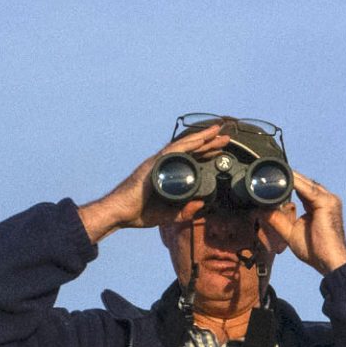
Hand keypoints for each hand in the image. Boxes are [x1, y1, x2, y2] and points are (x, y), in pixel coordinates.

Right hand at [80, 122, 233, 243]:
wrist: (120, 213)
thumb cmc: (138, 212)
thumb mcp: (168, 215)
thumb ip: (184, 212)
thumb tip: (201, 206)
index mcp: (168, 174)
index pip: (191, 161)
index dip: (207, 154)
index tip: (221, 151)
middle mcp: (164, 165)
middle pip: (191, 150)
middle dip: (209, 142)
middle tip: (225, 137)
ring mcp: (159, 162)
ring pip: (184, 146)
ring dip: (201, 138)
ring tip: (217, 132)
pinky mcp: (153, 164)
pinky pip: (173, 151)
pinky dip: (187, 144)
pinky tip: (199, 139)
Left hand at [264, 173, 345, 274]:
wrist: (329, 261)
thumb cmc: (315, 251)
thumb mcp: (290, 232)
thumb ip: (278, 220)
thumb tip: (262, 210)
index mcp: (319, 205)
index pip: (302, 189)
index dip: (288, 183)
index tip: (270, 180)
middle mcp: (326, 199)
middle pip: (304, 183)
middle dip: (288, 177)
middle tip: (269, 172)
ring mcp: (329, 199)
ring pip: (306, 183)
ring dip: (290, 177)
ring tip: (274, 172)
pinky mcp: (327, 203)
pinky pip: (308, 189)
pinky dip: (295, 183)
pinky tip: (284, 179)